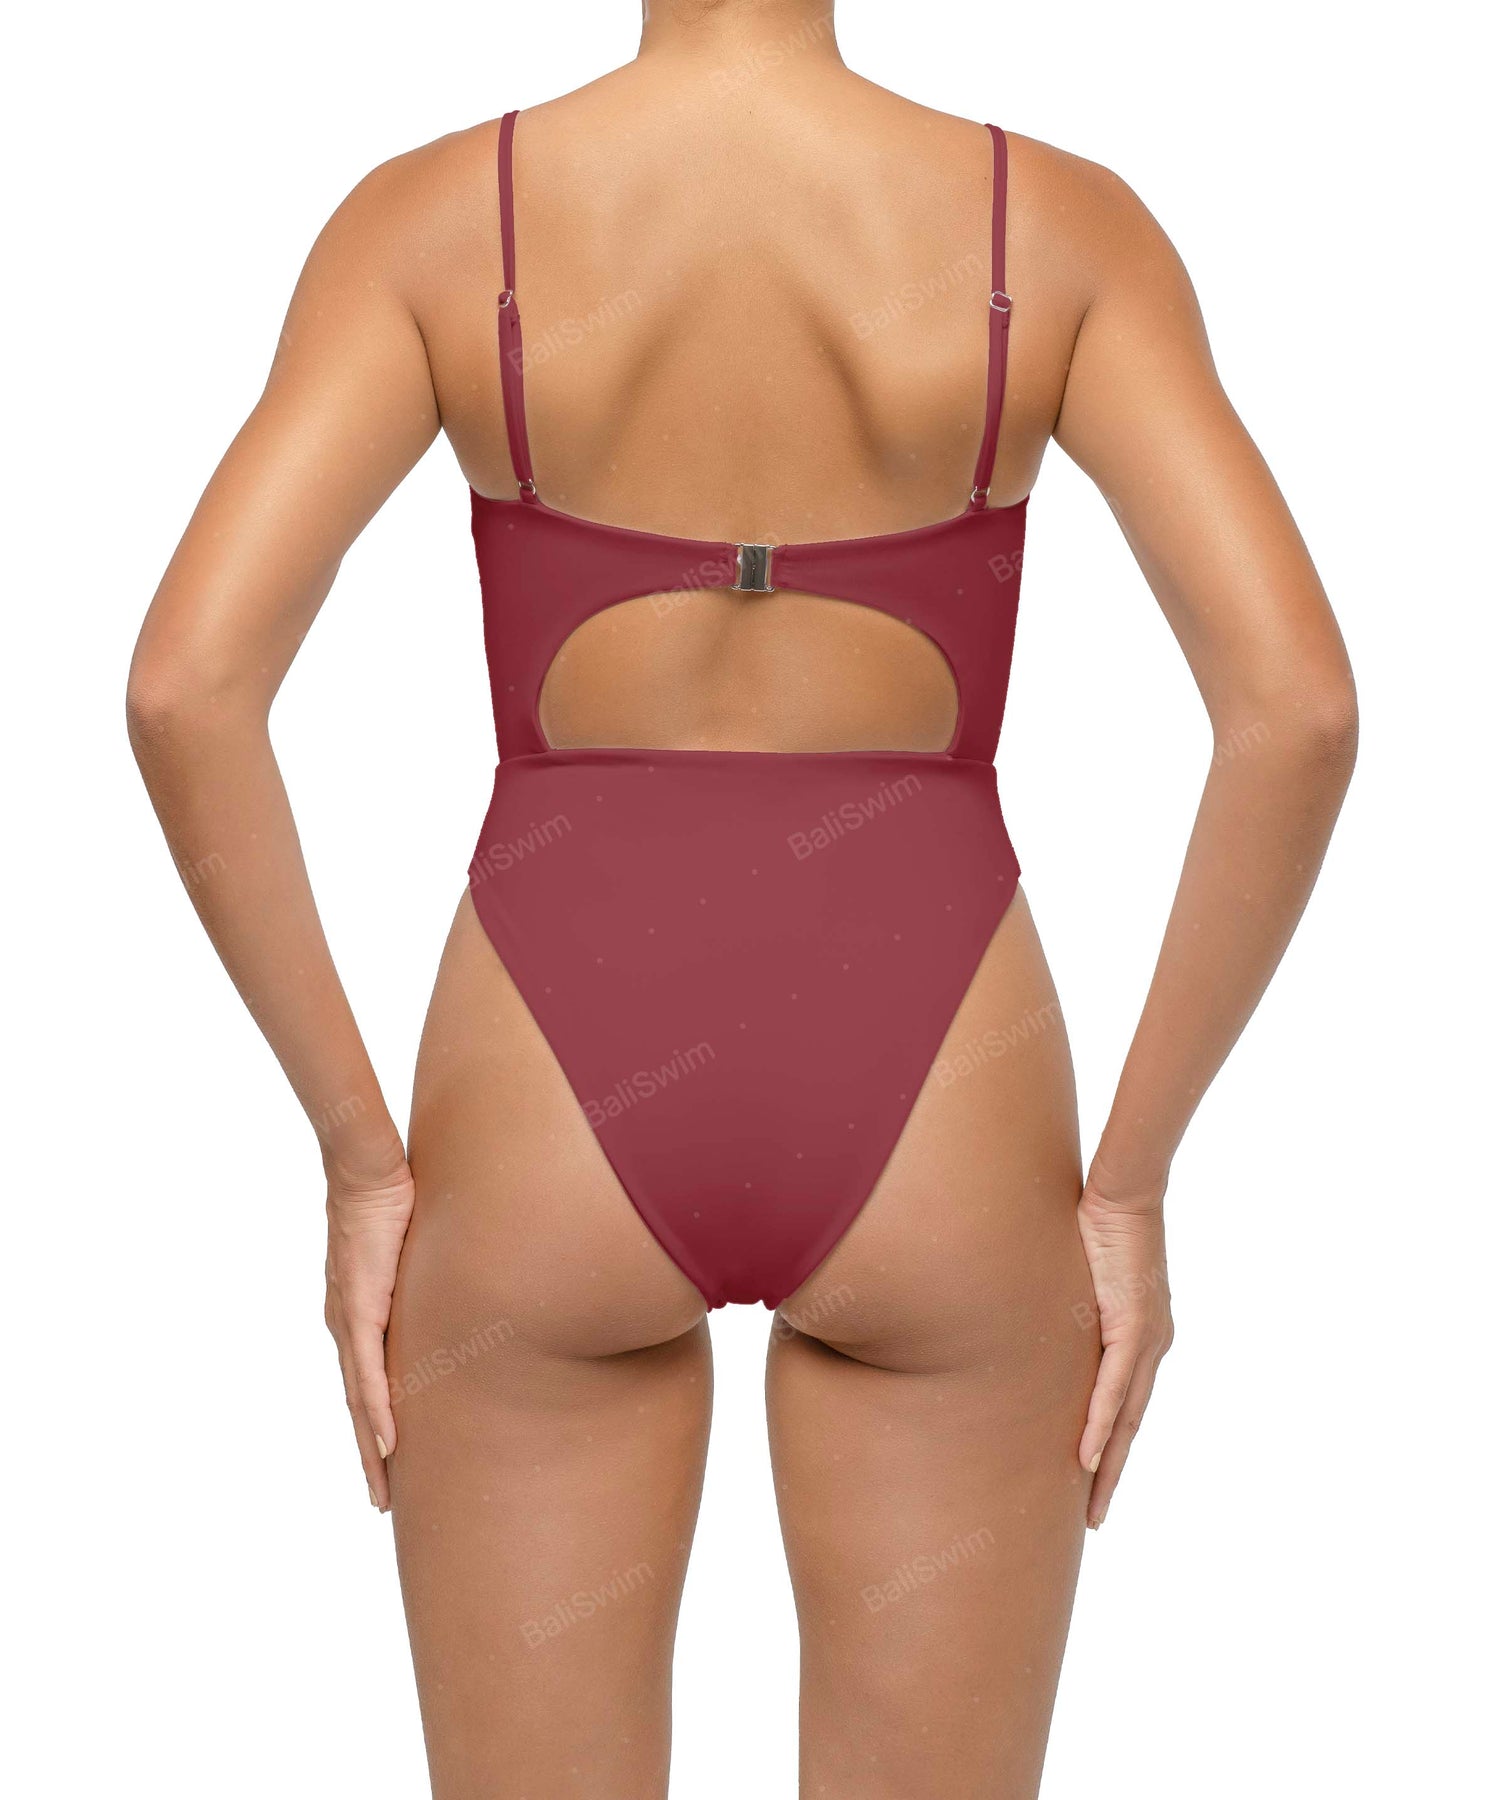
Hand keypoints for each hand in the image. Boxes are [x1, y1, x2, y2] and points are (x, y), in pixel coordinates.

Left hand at [324, 1155, 413, 1511]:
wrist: (366, 1169)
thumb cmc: (391, 1198)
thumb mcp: (415, 1250)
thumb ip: (427, 1277)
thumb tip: (462, 1284)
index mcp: (357, 1315)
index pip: (365, 1385)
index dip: (374, 1429)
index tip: (387, 1465)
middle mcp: (346, 1326)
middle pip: (357, 1407)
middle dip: (369, 1458)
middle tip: (382, 1503)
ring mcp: (350, 1322)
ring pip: (359, 1402)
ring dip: (371, 1449)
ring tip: (383, 1489)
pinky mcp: (360, 1309)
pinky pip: (368, 1374)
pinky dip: (377, 1412)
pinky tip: (387, 1442)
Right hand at [1075, 1174, 1173, 1528]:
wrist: (1125, 1193)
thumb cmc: (1101, 1224)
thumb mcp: (1083, 1278)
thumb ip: (1073, 1308)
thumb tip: (1040, 1323)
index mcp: (1143, 1337)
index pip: (1126, 1407)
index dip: (1110, 1448)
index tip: (1093, 1485)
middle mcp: (1153, 1347)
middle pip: (1131, 1426)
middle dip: (1112, 1475)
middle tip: (1096, 1520)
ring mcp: (1147, 1341)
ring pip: (1126, 1418)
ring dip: (1107, 1465)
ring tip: (1093, 1506)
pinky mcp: (1134, 1328)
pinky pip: (1114, 1388)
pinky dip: (1100, 1424)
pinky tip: (1084, 1455)